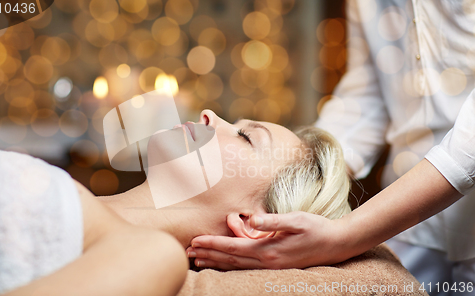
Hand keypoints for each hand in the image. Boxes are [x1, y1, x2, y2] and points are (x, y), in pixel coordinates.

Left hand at [186, 211, 350, 269]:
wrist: (337, 244)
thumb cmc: (317, 228)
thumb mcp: (296, 220)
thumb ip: (272, 221)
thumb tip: (251, 219)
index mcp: (269, 250)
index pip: (232, 248)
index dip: (212, 244)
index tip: (195, 241)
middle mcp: (267, 261)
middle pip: (230, 260)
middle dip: (208, 255)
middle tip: (188, 252)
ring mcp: (271, 266)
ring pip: (236, 266)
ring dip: (216, 262)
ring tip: (199, 260)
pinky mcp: (275, 265)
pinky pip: (247, 266)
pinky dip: (231, 265)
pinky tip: (224, 262)